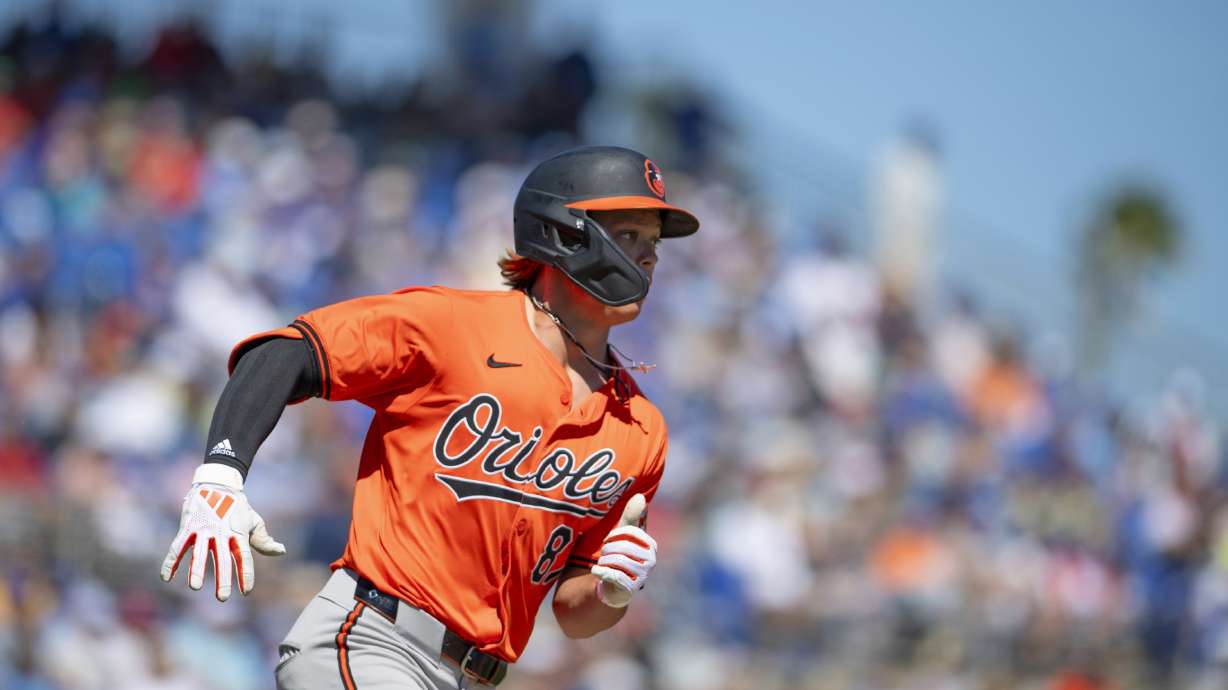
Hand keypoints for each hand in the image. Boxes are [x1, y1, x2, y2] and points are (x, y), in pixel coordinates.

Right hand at [160, 464, 285, 600]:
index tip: (247, 591)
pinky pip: (178, 546)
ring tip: (194, 587)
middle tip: (223, 597)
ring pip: (198, 552)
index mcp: (238, 533)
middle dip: (223, 578)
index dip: (246, 574)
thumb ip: (264, 540)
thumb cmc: (237, 507)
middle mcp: (220, 532)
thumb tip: (281, 551)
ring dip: (195, 570)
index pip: (244, 557)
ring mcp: (203, 529)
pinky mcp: (187, 526)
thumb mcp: (253, 521)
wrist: (217, 483)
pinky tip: (166, 578)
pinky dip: (171, 561)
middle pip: (222, 557)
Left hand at [590, 493, 656, 607]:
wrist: (613, 586)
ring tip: (604, 563)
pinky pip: (612, 575)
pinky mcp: (631, 589)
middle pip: (623, 547)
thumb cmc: (620, 556)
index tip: (608, 539)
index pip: (630, 532)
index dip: (614, 534)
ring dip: (604, 560)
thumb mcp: (624, 535)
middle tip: (604, 553)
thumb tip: (640, 496)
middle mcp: (651, 561)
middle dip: (607, 548)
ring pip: (616, 560)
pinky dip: (600, 571)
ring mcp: (642, 576)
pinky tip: (596, 571)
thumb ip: (631, 516)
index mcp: (651, 546)